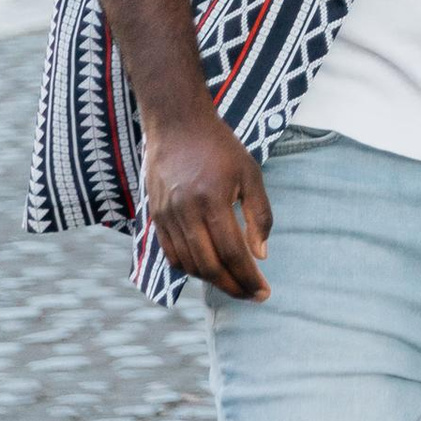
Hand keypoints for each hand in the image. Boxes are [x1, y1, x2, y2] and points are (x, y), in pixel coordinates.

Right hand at [142, 109, 271, 299]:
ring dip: (212, 281)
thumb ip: (258, 215)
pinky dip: (190, 268)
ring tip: (234, 284)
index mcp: (212, 200)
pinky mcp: (156, 216)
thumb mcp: (250, 173)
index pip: (232, 253)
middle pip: (208, 266)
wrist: (177, 124)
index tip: (263, 293)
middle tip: (252, 296)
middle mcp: (185, 212)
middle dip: (232, 287)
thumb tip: (260, 255)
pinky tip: (208, 269)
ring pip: (188, 265)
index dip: (248, 278)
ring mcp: (167, 216)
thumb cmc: (220, 147)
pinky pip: (172, 254)